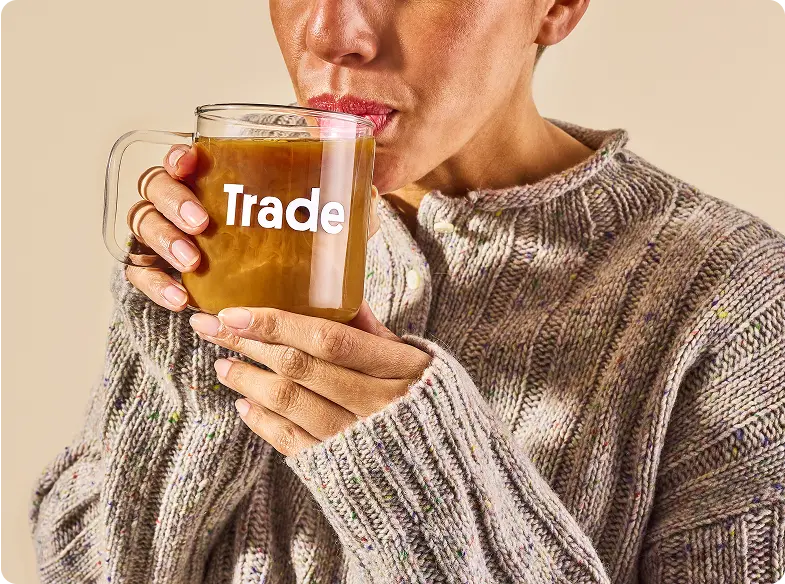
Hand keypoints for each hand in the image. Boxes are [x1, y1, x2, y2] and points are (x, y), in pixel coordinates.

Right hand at [126, 146, 379, 311]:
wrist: (284, 292)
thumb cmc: (291, 245)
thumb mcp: (316, 224)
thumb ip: (338, 208)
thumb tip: (368, 193)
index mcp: (213, 182)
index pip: (182, 159)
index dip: (177, 157)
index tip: (191, 162)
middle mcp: (182, 204)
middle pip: (154, 188)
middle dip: (172, 202)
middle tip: (202, 225)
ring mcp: (168, 237)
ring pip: (142, 226)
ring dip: (163, 241)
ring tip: (193, 264)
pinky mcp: (163, 272)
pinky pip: (143, 273)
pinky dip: (155, 285)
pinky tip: (181, 300)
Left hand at [188, 302, 430, 455]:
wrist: (444, 471)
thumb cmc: (427, 404)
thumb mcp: (414, 362)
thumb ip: (376, 333)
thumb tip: (345, 295)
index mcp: (397, 368)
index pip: (328, 339)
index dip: (278, 323)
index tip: (235, 311)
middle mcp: (376, 403)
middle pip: (300, 367)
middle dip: (248, 344)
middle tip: (210, 327)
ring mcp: (356, 438)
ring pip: (290, 403)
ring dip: (248, 381)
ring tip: (223, 364)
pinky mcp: (340, 467)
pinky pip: (292, 442)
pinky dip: (263, 422)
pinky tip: (243, 404)